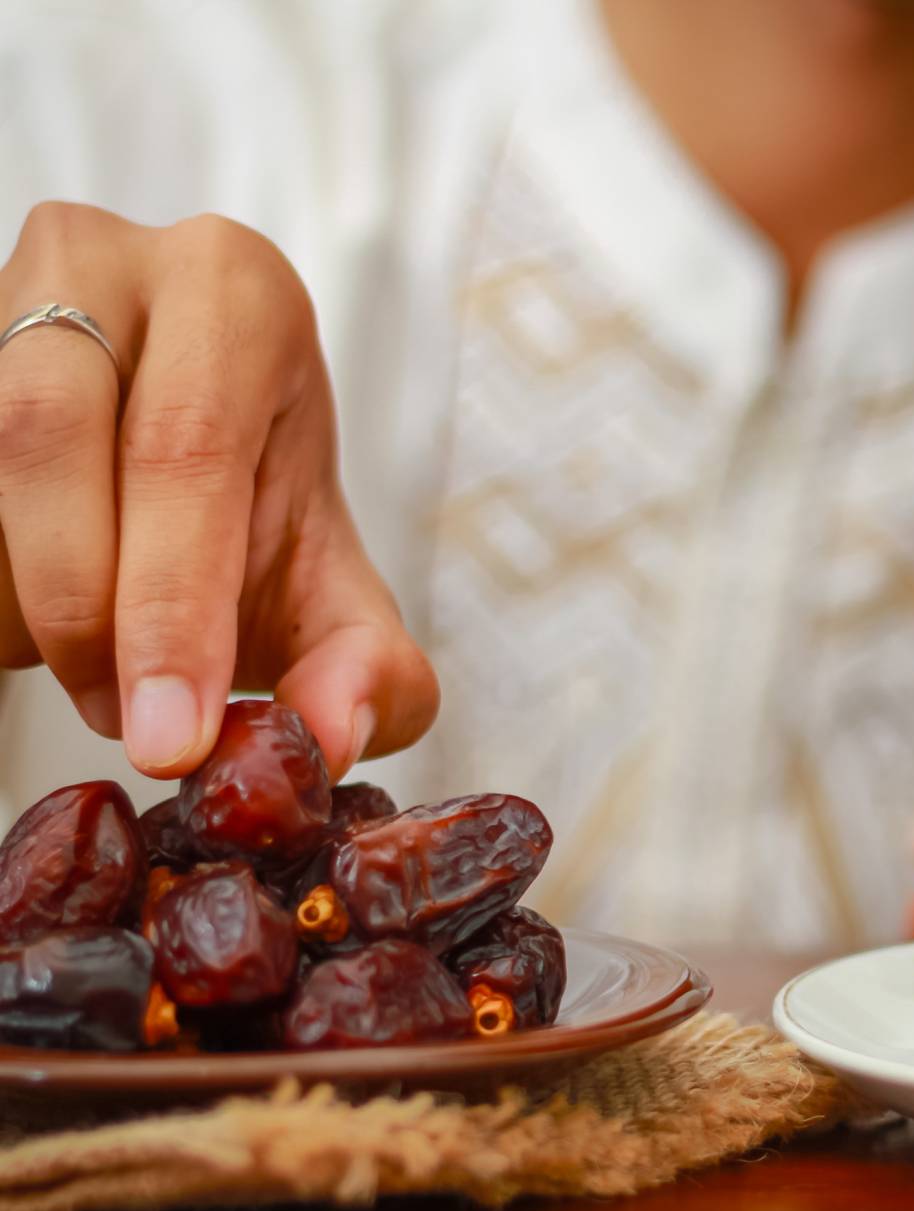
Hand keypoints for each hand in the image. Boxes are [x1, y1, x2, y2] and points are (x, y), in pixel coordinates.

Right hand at [0, 203, 437, 778]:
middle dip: (81, 612)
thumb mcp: (335, 598)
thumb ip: (369, 671)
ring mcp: (2, 289)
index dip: (168, 608)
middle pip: (52, 438)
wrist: (184, 474)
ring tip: (94, 671)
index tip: (166, 739)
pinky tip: (37, 629)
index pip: (187, 449)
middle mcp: (108, 260)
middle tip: (124, 722)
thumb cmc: (261, 524)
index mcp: (235, 294)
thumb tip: (331, 737)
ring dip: (19, 605)